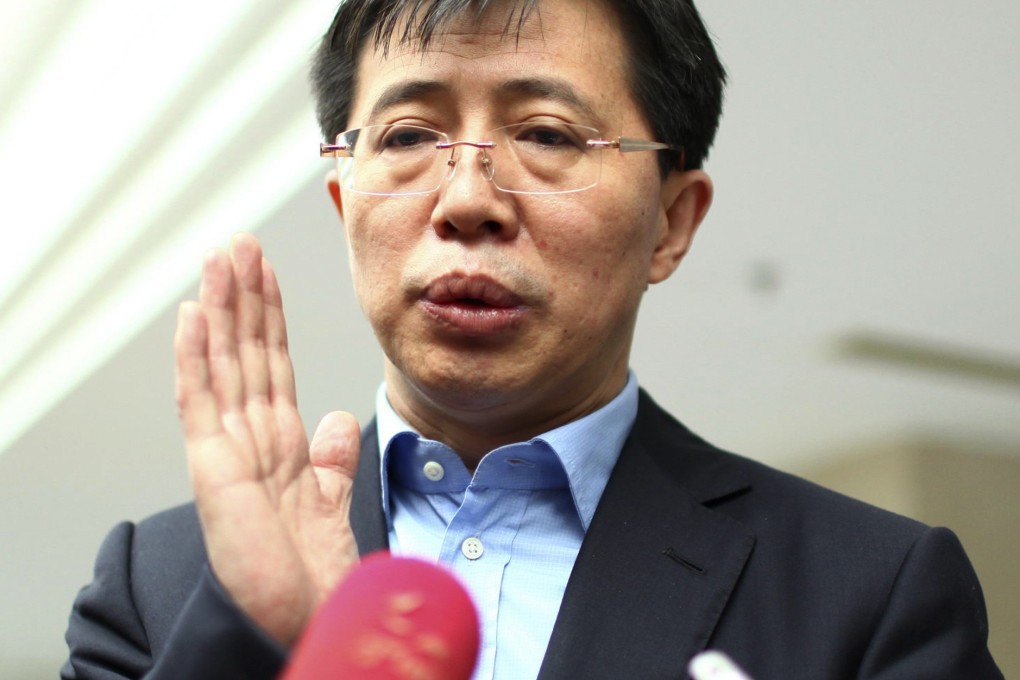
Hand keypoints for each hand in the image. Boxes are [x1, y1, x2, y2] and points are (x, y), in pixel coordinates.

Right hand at [174, 233, 360, 643]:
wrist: (301, 614)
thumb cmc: (307, 565)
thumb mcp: (329, 497)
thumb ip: (331, 457)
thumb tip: (338, 418)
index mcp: (277, 439)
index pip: (271, 361)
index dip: (269, 315)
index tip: (266, 270)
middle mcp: (249, 435)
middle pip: (244, 351)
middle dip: (242, 295)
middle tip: (238, 242)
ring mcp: (226, 447)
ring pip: (222, 362)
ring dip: (219, 308)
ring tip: (217, 258)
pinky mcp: (212, 467)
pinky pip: (201, 401)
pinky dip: (194, 358)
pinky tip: (190, 316)